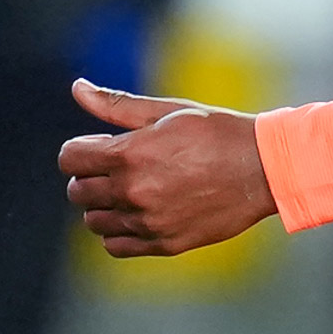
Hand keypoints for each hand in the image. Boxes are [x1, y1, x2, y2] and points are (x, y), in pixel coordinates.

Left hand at [59, 80, 275, 256]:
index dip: (80, 150)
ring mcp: (147, 222)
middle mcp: (133, 192)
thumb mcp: (166, 112)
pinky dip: (117, 232)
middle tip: (116, 167)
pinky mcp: (163, 244)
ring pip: (93, 221)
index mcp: (129, 154)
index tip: (99, 147)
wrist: (263, 169)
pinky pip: (115, 245)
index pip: (69, 158)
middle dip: (89, 176)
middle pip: (77, 191)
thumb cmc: (216, 133)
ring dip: (102, 205)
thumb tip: (77, 88)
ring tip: (129, 190)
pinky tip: (137, 214)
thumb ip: (116, 105)